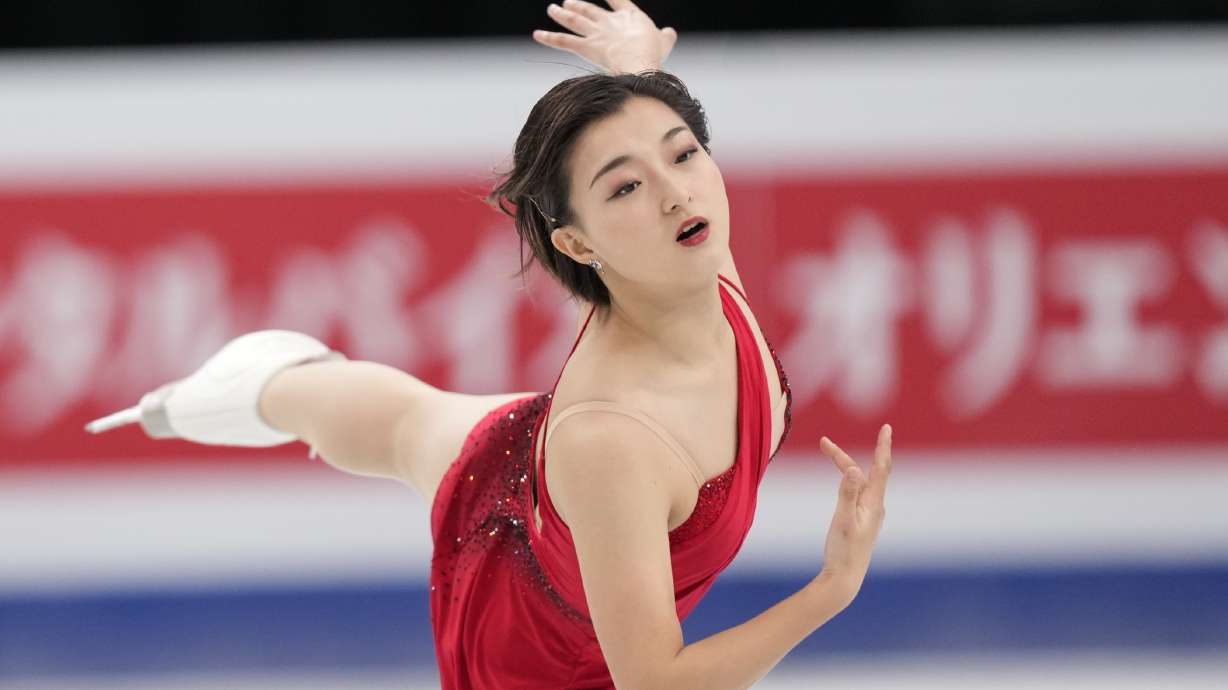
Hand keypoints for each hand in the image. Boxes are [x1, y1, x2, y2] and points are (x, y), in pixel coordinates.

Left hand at [533, 0, 677, 74]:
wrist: (640, 62)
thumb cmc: (654, 54)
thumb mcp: (664, 43)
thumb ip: (665, 38)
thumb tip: (669, 33)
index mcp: (630, 16)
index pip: (618, 0)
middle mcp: (609, 22)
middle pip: (589, 10)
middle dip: (577, 5)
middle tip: (567, 2)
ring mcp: (596, 33)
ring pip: (574, 20)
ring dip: (561, 14)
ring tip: (552, 9)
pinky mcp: (586, 47)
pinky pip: (563, 41)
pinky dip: (549, 37)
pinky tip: (536, 34)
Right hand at [817, 425, 892, 600]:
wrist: (845, 578)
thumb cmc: (844, 551)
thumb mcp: (843, 520)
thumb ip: (847, 493)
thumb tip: (851, 468)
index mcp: (874, 504)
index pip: (881, 468)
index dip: (883, 446)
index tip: (886, 427)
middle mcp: (875, 506)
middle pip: (864, 471)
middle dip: (844, 455)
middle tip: (823, 442)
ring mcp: (869, 512)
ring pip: (858, 480)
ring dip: (843, 464)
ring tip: (826, 450)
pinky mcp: (861, 519)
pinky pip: (856, 490)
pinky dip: (847, 478)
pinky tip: (844, 477)